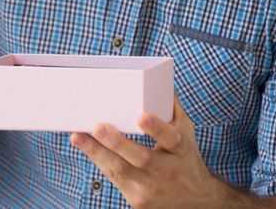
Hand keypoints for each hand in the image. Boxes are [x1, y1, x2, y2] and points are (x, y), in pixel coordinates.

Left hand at [71, 94, 225, 208]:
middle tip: (98, 127)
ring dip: (97, 153)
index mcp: (181, 150)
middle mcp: (168, 171)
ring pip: (121, 171)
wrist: (196, 201)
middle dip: (118, 143)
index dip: (156, 128)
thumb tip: (160, 80)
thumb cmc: (186, 158)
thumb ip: (173, 108)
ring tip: (78, 136)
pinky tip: (86, 147)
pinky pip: (115, 179)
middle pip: (141, 159)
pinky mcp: (138, 201)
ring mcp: (152, 189)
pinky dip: (99, 161)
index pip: (170, 138)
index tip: (141, 116)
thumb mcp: (186, 133)